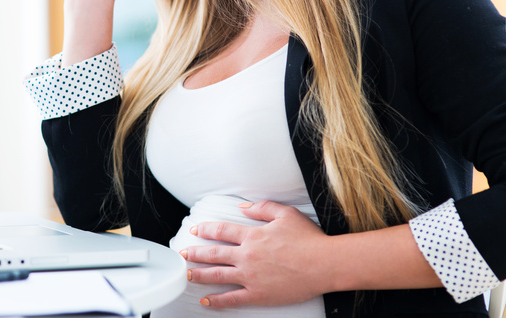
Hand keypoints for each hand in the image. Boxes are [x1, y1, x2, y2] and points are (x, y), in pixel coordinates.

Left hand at [181, 201, 332, 308]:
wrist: (324, 264)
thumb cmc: (309, 239)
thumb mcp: (286, 214)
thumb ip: (262, 208)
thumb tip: (243, 207)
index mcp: (252, 235)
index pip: (221, 231)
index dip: (205, 230)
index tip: (195, 230)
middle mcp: (247, 255)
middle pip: (214, 253)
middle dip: (195, 253)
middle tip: (183, 254)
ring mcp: (251, 276)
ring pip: (217, 275)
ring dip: (199, 274)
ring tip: (187, 274)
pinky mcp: (258, 294)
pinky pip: (232, 298)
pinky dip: (217, 301)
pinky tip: (206, 301)